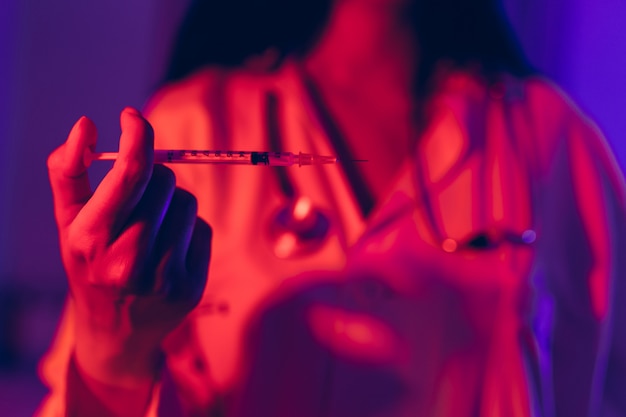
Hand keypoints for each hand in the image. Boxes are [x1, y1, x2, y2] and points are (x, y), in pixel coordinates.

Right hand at [47, 108, 211, 386]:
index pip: (129, 173)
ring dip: (173, 203)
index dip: (137, 135)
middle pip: (166, 181)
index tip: (132, 117)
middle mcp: (127, 262)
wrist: (114, 334)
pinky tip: (168, 250)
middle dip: (155, 176)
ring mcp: (163, 278)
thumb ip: (68, 172)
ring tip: (151, 228)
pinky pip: (203, 228)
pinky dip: (188, 229)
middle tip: (140, 196)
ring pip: (188, 202)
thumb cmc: (89, 266)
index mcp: (90, 240)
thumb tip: (85, 125)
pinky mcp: (191, 286)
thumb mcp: (67, 223)